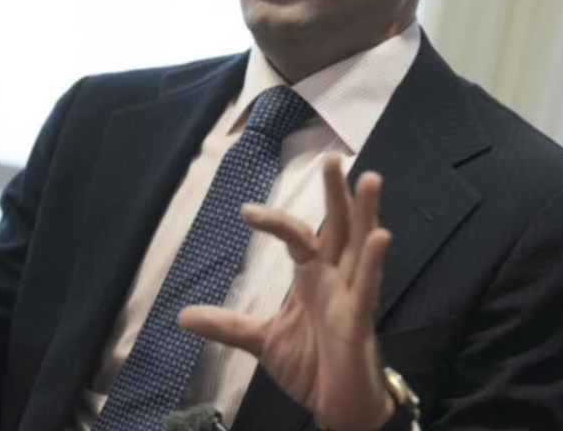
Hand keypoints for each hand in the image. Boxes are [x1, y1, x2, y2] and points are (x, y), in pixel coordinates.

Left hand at [178, 153, 393, 430]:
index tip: (245, 212)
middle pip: (337, 227)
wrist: (334, 407)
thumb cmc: (310, 365)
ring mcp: (350, 297)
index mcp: (312, 277)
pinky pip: (368, 288)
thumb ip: (227, 324)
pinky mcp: (360, 321)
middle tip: (335, 157)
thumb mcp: (261, 340)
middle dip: (337, 194)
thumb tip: (182, 316)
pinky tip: (380, 236)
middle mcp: (335, 278)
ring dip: (365, 213)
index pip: (295, 238)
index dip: (274, 222)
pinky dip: (374, 261)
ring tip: (369, 179)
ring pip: (361, 247)